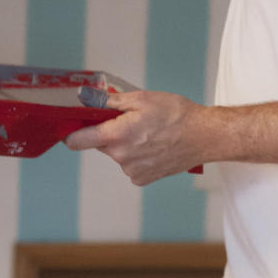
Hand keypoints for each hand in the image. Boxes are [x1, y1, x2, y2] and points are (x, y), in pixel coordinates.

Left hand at [65, 90, 208, 185]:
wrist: (204, 136)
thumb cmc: (177, 115)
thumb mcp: (142, 98)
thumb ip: (109, 101)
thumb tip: (86, 99)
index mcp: (117, 136)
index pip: (78, 140)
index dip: (73, 132)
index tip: (75, 125)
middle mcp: (121, 157)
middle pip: (101, 144)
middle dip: (110, 133)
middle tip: (130, 120)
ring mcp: (132, 171)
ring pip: (117, 154)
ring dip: (126, 144)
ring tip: (149, 133)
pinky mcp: (143, 179)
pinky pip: (130, 165)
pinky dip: (137, 156)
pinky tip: (154, 146)